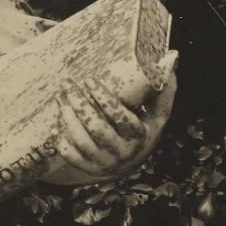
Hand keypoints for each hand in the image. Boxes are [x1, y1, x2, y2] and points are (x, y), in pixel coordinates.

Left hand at [44, 53, 179, 186]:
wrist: (131, 164)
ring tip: (60, 97)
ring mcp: (104, 162)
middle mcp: (122, 152)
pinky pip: (70, 156)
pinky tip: (54, 124)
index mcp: (139, 136)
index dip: (103, 99)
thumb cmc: (144, 130)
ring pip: (82, 141)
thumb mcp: (158, 113)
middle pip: (97, 128)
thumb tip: (171, 57)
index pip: (120, 117)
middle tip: (68, 83)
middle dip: (80, 104)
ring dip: (68, 118)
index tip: (90, 80)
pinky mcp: (88, 168)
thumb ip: (164, 87)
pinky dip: (60, 141)